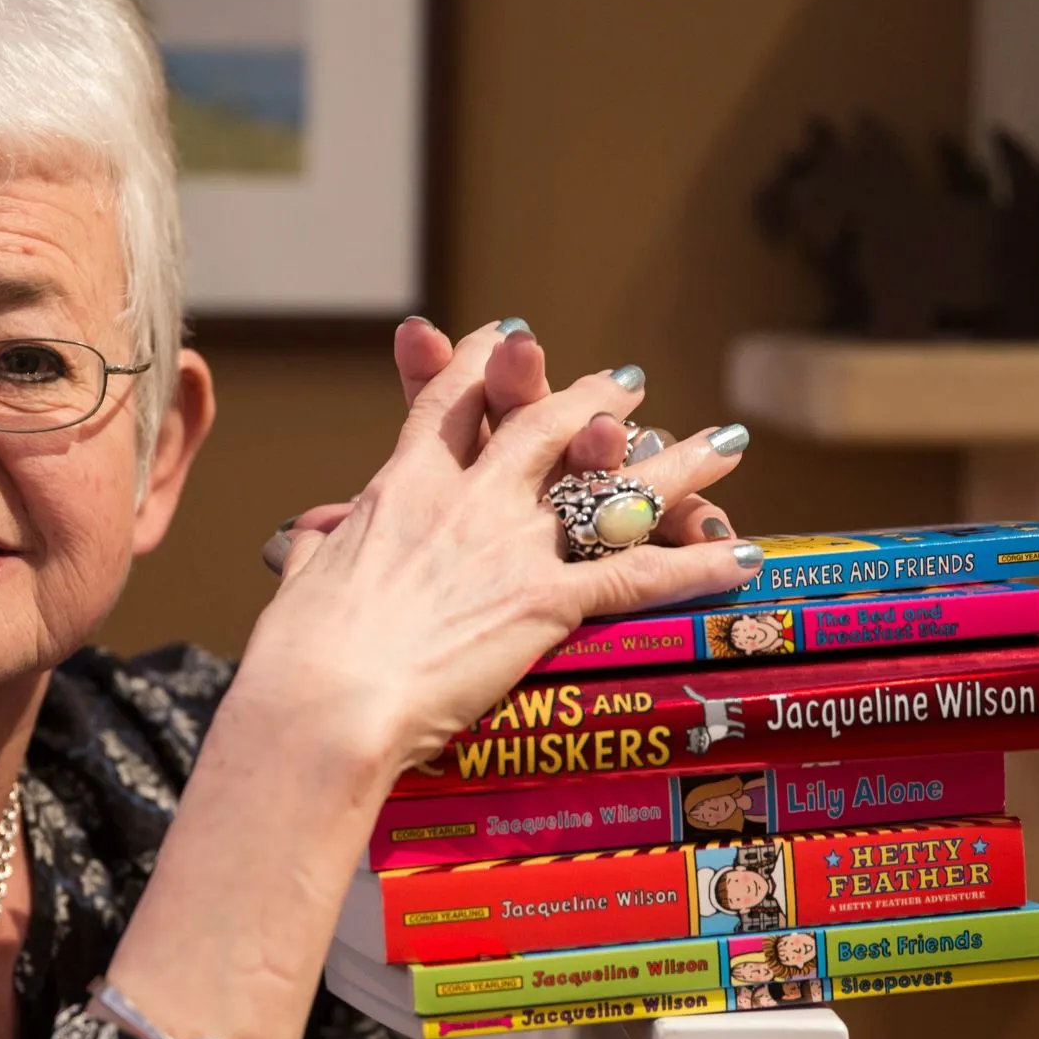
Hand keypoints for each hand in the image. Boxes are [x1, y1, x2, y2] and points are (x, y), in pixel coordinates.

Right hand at [234, 322, 760, 783]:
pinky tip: (740, 558)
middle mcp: (466, 499)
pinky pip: (639, 576)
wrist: (325, 699)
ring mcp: (511, 546)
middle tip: (629, 382)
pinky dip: (696, 565)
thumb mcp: (304, 581)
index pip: (450, 404)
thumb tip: (308, 536)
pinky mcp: (546, 603)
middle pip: (545, 427)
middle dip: (593, 399)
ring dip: (674, 465)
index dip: (483, 365)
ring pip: (610, 488)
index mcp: (401, 488)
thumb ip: (321, 547)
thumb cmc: (298, 652)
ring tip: (720, 443)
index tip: (509, 338)